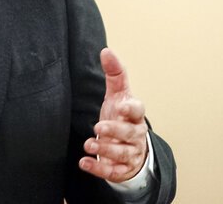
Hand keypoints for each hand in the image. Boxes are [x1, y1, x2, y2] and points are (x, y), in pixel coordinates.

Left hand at [79, 48, 148, 182]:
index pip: (138, 110)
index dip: (131, 109)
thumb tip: (106, 50)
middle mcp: (135, 134)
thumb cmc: (122, 116)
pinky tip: (84, 163)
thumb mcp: (118, 94)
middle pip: (129, 133)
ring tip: (88, 144)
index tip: (121, 107)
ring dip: (105, 150)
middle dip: (114, 131)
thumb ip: (114, 73)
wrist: (128, 145)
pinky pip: (113, 172)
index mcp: (135, 114)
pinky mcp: (122, 169)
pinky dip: (99, 169)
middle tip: (98, 128)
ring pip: (122, 154)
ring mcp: (130, 153)